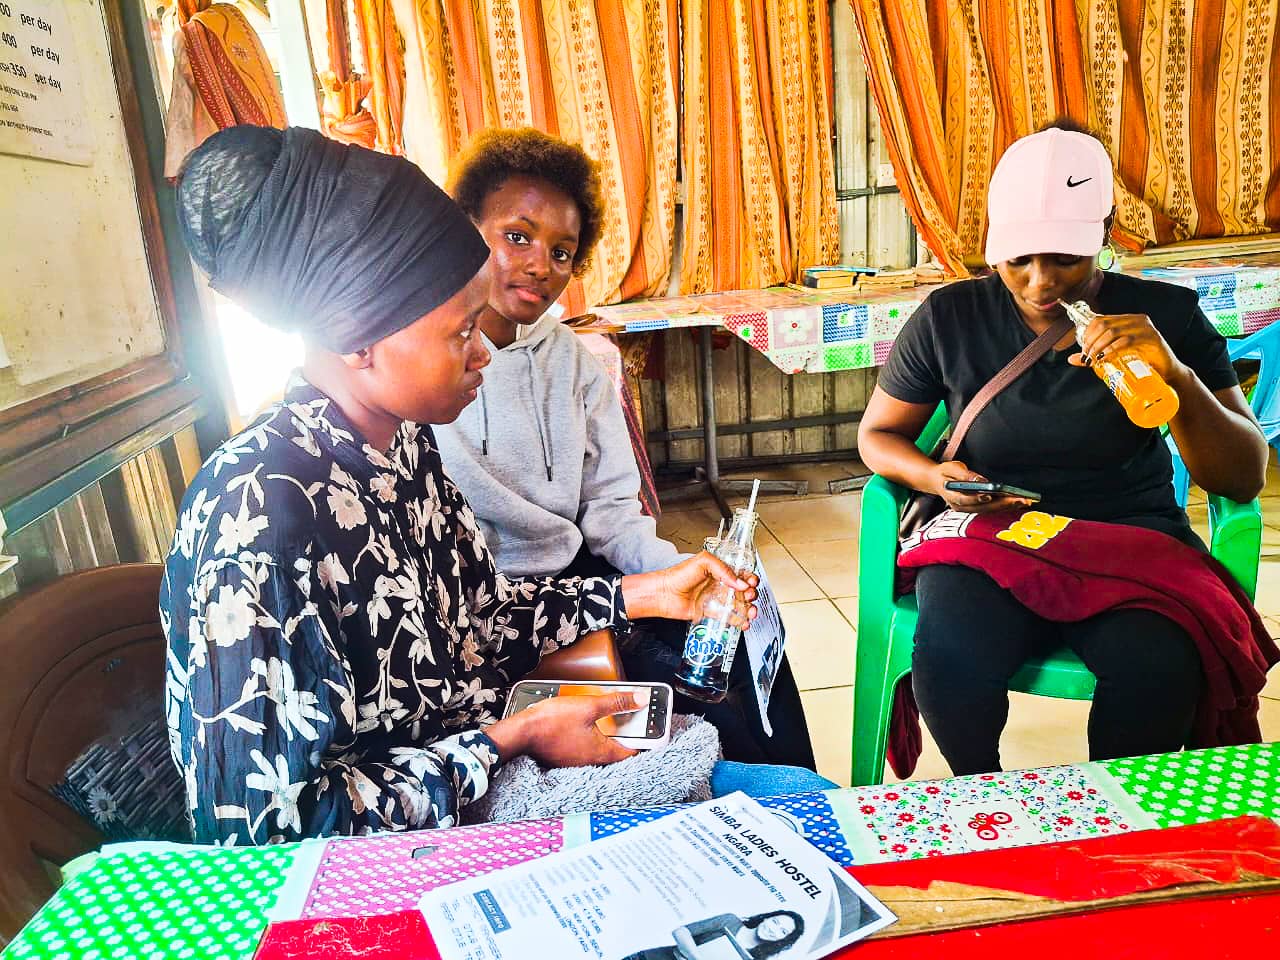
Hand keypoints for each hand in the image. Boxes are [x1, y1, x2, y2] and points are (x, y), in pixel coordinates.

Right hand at [498, 692, 642, 767]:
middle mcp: (592, 761)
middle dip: (625, 734)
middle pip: (617, 749)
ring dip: (606, 735)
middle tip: (630, 718)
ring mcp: (577, 761)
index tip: (651, 728)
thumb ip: (616, 703)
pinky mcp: (565, 756)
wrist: (520, 733)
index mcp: (603, 752)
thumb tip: (639, 699)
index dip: (644, 739)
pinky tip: (585, 724)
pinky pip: (584, 748)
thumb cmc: (551, 722)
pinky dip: (590, 737)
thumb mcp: (589, 706)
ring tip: (608, 717)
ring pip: (600, 748)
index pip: (633, 750)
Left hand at [624, 552, 758, 624]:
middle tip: (749, 595)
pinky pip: (729, 617)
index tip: (751, 582)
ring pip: (739, 604)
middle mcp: (719, 584)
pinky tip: (744, 622)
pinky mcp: (711, 613)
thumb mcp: (703, 562)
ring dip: (749, 608)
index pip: (740, 573)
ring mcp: (716, 599)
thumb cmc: (678, 575)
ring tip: (750, 611)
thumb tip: (739, 583)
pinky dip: (739, 621)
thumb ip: (723, 569)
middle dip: (751, 593)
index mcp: (719, 570)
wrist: (664, 594)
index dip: (749, 578)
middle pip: (743, 590)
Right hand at [934, 460, 1034, 513]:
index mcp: (951, 496)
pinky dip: (1004, 506)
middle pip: (982, 508)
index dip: (977, 499)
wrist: (936, 481)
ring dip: (1007, 506)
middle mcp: (959, 507)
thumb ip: (965, 474)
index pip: (964, 500)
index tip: (989, 495)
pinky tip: (1017, 502)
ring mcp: (968, 510)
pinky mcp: (975, 508)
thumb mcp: (951, 468)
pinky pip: (991, 509)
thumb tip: (980, 480)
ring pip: (989, 511)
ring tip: (1024, 501)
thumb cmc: (944, 473)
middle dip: (1002, 504)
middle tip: (1020, 499)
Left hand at [1066, 311, 1187, 383]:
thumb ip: (1095, 354)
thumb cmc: (1140, 363)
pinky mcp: (1152, 338)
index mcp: (1126, 320)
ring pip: (1113, 332)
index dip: (1087, 334)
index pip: (1099, 320)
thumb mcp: (1115, 356)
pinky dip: (1112, 349)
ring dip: (1098, 346)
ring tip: (1093, 359)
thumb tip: (1071, 359)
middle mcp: (1136, 320)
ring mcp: (1145, 327)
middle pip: (1103, 325)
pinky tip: (1105, 358)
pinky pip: (1126, 340)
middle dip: (1090, 341)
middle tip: (1086, 357)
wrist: (1166, 373)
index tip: (1082, 350)